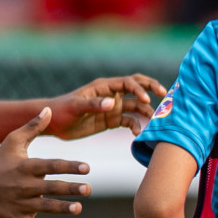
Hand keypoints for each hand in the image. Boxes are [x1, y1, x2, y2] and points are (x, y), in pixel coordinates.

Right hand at [0, 107, 90, 217]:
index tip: (87, 167)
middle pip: (51, 188)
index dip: (69, 166)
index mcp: (27, 167)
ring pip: (44, 208)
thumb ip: (33, 126)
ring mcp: (20, 203)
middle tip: (88, 189)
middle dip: (70, 189)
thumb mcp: (13, 140)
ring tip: (78, 208)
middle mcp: (25, 186)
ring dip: (61, 209)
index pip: (51, 166)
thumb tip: (49, 109)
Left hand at [47, 74, 166, 138]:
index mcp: (104, 87)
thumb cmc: (61, 110)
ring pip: (136, 106)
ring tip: (154, 121)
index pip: (128, 83)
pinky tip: (137, 134)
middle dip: (151, 89)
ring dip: (146, 112)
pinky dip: (136, 126)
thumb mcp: (76, 107)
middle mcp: (112, 95)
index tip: (147, 100)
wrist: (53, 124)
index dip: (140, 89)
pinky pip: (129, 121)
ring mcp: (113, 108)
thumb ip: (94, 105)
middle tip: (165, 95)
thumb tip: (113, 103)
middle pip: (137, 87)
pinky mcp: (112, 120)